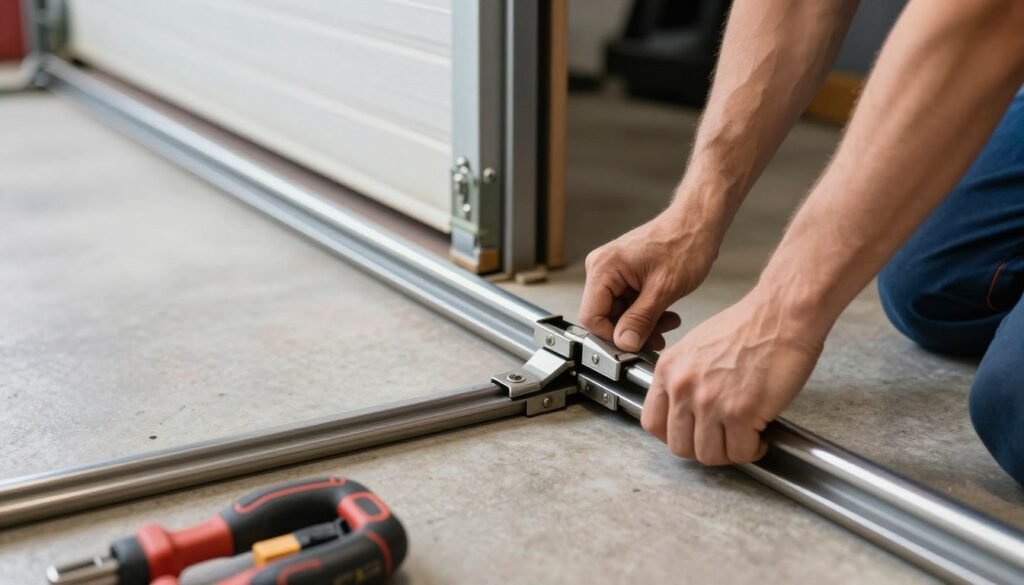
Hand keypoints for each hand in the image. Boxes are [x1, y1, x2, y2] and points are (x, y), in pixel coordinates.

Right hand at [579, 203, 721, 351]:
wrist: (699, 223)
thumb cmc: (685, 243)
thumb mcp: (664, 289)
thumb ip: (640, 320)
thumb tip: (624, 344)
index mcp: (604, 268)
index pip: (591, 317)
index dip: (612, 336)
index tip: (634, 345)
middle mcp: (603, 268)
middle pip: (605, 316)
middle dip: (632, 331)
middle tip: (658, 336)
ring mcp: (613, 271)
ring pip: (619, 313)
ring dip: (643, 323)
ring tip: (668, 322)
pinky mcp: (625, 274)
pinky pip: (628, 303)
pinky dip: (646, 313)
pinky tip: (666, 312)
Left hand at [640, 287, 825, 464]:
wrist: (781, 315)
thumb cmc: (747, 326)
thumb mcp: (695, 347)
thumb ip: (682, 378)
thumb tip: (683, 409)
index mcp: (667, 370)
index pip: (652, 423)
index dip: (673, 435)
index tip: (690, 435)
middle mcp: (682, 388)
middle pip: (679, 446)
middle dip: (703, 448)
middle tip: (722, 440)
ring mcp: (710, 402)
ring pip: (708, 455)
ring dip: (729, 452)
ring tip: (743, 438)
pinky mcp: (741, 413)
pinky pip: (740, 453)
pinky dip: (753, 450)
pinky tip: (760, 437)